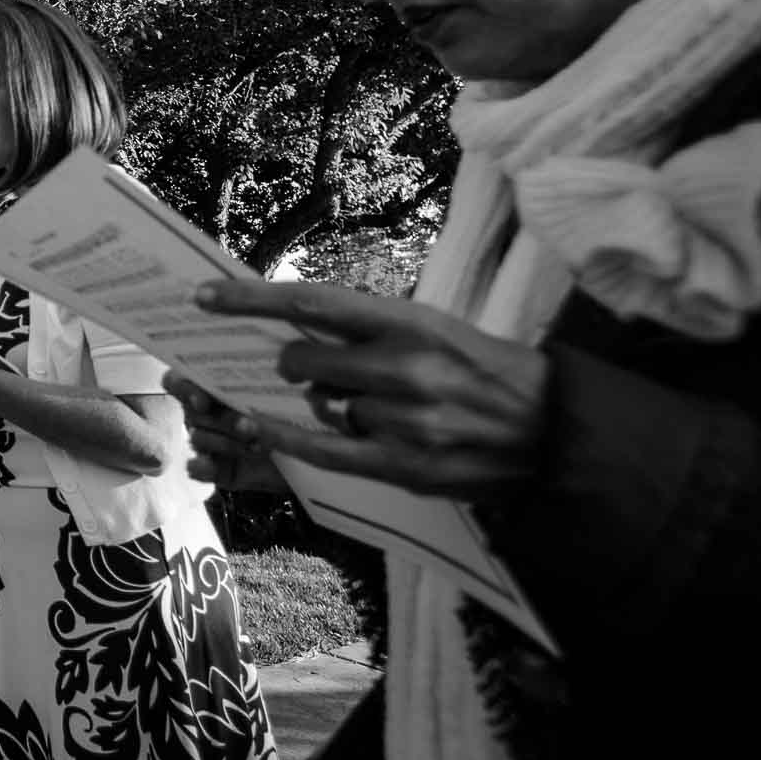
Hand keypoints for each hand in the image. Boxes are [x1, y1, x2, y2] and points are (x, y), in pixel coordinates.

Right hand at [164, 370, 290, 492]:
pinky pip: (196, 468)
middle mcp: (207, 414)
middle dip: (222, 419)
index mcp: (217, 389)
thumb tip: (259, 379)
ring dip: (225, 443)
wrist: (309, 459)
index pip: (180, 381)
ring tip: (256, 447)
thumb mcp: (278, 398)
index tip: (203, 401)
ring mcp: (210, 443)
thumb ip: (260, 388)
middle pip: (192, 412)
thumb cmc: (293, 419)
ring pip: (198, 438)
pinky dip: (202, 467)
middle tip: (250, 428)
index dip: (184, 387)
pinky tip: (212, 466)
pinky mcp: (216, 470)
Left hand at [189, 279, 551, 499]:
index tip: (207, 294)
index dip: (252, 299)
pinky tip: (256, 427)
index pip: (312, 303)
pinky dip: (285, 438)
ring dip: (325, 406)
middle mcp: (403, 367)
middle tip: (303, 368)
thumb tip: (300, 329)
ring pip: (320, 408)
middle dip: (290, 365)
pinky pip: (323, 451)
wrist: (553, 428)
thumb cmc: (485, 370)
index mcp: (410, 322)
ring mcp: (402, 420)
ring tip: (365, 406)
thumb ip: (371, 329)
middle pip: (301, 361)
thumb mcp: (435, 328)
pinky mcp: (403, 465)